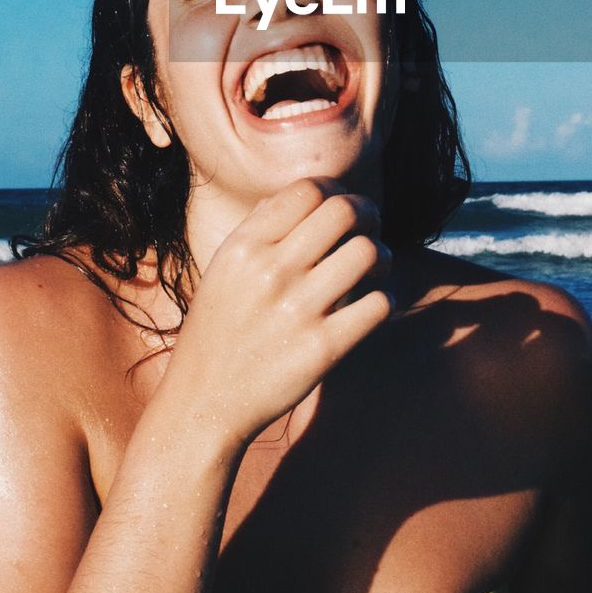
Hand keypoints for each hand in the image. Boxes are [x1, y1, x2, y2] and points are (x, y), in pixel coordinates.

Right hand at [161, 177, 393, 448]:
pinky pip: (377, 305)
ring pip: (367, 253)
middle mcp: (270, 271)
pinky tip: (376, 302)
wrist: (204, 402)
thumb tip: (309, 193)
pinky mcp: (322, 350)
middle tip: (370, 228)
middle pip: (343, 212)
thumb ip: (261, 227)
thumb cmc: (218, 329)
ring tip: (377, 266)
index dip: (335, 190)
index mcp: (244, 246)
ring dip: (382, 255)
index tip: (342, 205)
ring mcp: (297, 311)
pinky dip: (387, 298)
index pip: (307, 190)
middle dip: (368, 213)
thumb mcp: (224, 267)